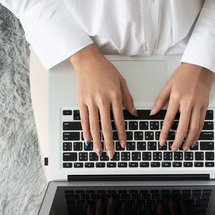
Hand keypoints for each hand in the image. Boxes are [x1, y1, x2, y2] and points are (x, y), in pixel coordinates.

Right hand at [70, 44, 136, 158]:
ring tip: (99, 151)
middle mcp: (102, 100)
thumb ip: (128, 98)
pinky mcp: (81, 101)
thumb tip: (133, 113)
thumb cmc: (105, 70)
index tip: (123, 144)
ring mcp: (90, 101)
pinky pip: (84, 119)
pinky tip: (88, 140)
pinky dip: (86, 131)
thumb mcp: (121, 82)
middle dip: (109, 142)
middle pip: (106, 126)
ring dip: (97, 140)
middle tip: (111, 153)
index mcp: (114, 96)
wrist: (88, 61)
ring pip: (94, 125)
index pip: (119, 120)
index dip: (121, 134)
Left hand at [150, 63, 212, 150]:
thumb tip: (153, 113)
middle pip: (183, 127)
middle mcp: (188, 102)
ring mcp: (198, 105)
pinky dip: (198, 133)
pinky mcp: (205, 105)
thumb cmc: (184, 74)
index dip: (165, 132)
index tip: (162, 141)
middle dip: (178, 140)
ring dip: (189, 139)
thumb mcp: (168, 85)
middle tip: (173, 148)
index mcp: (177, 97)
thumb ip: (160, 100)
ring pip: (195, 127)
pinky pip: (202, 122)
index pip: (169, 119)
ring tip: (184, 147)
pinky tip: (194, 138)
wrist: (200, 66)